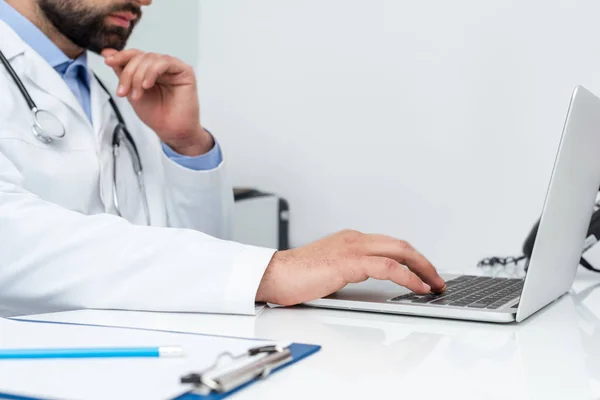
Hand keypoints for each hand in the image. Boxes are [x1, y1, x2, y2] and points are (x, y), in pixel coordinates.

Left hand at [102, 49, 212, 155]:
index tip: (108, 61)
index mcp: (150, 70)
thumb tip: (108, 53)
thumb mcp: (131, 91)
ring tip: (138, 95)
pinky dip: (152, 72)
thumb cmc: (156, 115)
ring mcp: (173, 68)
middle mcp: (161, 67)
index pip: (134, 55)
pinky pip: (165, 62)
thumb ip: (122, 72)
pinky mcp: (185, 71)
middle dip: (128, 74)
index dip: (121, 56)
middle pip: (140, 57)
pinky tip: (147, 85)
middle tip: (124, 92)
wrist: (171, 131)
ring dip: (139, 76)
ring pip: (150, 58)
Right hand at [256, 230, 445, 305]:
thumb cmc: (294, 278)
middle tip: (437, 280)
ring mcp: (352, 249)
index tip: (424, 274)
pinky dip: (408, 277)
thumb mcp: (330, 277)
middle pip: (401, 245)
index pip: (390, 246)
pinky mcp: (348, 263)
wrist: (272, 275)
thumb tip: (375, 296)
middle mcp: (354, 240)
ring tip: (434, 285)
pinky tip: (418, 288)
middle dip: (424, 262)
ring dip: (422, 269)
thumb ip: (352, 280)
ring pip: (400, 251)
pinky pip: (388, 266)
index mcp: (350, 241)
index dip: (411, 260)